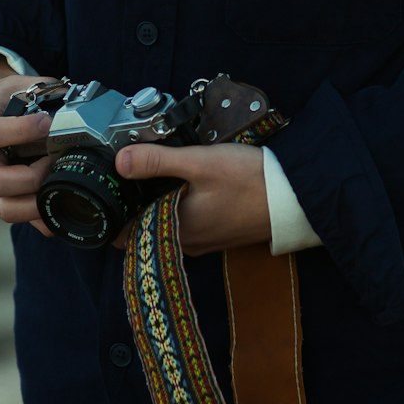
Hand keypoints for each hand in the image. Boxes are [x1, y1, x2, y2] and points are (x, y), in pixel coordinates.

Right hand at [0, 65, 57, 234]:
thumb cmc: (13, 97)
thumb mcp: (24, 87)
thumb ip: (47, 94)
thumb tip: (83, 106)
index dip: (19, 131)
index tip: (46, 123)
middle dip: (29, 178)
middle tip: (53, 162)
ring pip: (4, 208)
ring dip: (36, 202)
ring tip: (59, 183)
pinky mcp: (3, 197)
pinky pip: (21, 217)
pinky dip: (43, 217)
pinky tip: (62, 204)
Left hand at [113, 142, 269, 255]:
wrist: (294, 198)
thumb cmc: (249, 181)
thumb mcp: (199, 163)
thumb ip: (157, 161)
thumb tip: (120, 161)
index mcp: (175, 230)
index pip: (126, 234)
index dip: (113, 211)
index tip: (109, 186)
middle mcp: (185, 243)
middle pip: (143, 228)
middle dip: (133, 203)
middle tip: (131, 171)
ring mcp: (203, 241)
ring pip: (164, 225)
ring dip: (155, 203)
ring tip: (155, 172)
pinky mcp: (216, 233)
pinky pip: (184, 223)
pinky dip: (176, 206)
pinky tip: (183, 183)